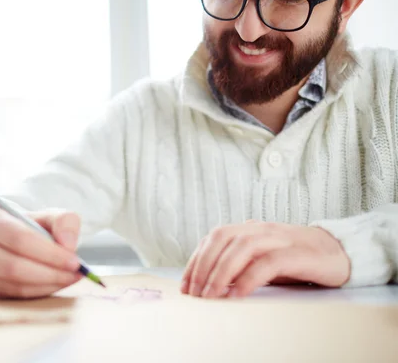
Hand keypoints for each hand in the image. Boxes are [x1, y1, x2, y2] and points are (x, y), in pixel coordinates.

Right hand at [0, 208, 82, 298]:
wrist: (1, 240)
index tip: (74, 261)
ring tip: (68, 279)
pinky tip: (54, 285)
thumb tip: (68, 245)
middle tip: (75, 273)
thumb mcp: (46, 216)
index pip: (18, 238)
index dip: (48, 252)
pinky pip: (12, 296)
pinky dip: (37, 293)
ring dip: (46, 285)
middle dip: (49, 272)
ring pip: (12, 284)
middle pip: (13, 265)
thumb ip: (64, 222)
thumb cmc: (26, 227)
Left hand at [180, 221, 349, 297]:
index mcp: (249, 229)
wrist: (339, 252)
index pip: (214, 237)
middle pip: (222, 238)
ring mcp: (280, 238)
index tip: (185, 285)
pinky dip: (248, 278)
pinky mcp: (298, 253)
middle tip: (194, 293)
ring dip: (221, 272)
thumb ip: (238, 265)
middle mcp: (261, 229)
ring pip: (242, 247)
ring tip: (211, 296)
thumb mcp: (261, 259)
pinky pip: (268, 262)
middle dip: (203, 266)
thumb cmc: (295, 259)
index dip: (196, 260)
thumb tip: (208, 285)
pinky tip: (237, 295)